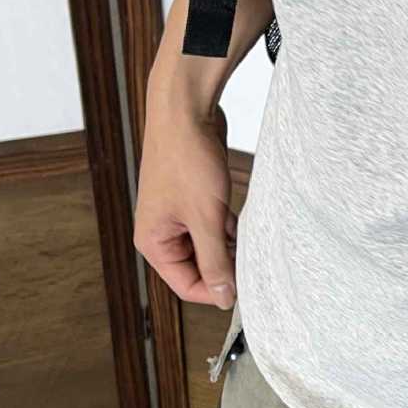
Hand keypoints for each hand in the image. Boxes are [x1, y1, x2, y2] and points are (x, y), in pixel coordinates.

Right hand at [134, 92, 237, 307]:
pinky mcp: (193, 199)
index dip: (217, 290)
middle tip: (254, 259)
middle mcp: (161, 232)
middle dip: (226, 265)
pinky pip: (214, 226)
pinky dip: (230, 226)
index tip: (247, 287)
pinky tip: (246, 220)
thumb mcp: (206, 218)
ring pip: (210, 246)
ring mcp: (177, 215)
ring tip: (251, 235)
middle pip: (199, 267)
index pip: (187, 285)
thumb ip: (215, 261)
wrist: (185, 110)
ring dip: (231, 245)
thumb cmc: (186, 158)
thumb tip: (225, 297)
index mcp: (153, 242)